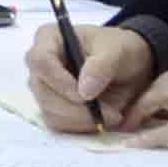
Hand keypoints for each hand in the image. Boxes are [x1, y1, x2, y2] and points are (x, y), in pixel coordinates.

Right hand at [26, 19, 155, 131]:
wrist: (127, 67)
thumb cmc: (118, 50)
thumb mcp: (118, 51)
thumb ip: (102, 66)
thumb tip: (84, 91)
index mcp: (49, 39)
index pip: (40, 61)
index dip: (59, 81)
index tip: (84, 96)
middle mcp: (40, 65)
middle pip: (44, 92)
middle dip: (77, 109)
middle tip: (112, 113)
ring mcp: (43, 88)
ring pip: (51, 113)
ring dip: (83, 120)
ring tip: (113, 115)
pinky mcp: (52, 108)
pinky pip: (59, 124)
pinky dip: (82, 126)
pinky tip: (102, 119)